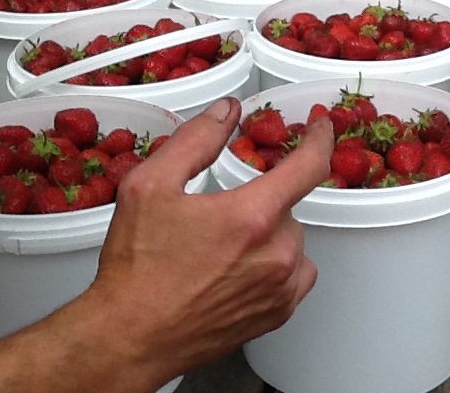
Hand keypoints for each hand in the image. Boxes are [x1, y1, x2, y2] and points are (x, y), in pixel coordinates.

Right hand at [87, 96, 333, 388]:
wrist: (129, 338)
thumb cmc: (137, 267)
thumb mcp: (151, 185)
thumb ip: (196, 139)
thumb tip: (228, 111)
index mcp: (253, 216)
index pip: (310, 165)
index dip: (320, 138)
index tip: (321, 125)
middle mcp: (277, 253)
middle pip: (289, 204)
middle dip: (262, 198)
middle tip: (221, 213)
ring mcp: (281, 287)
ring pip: (292, 237)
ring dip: (269, 231)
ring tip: (223, 246)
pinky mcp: (278, 313)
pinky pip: (295, 272)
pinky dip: (277, 262)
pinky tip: (239, 268)